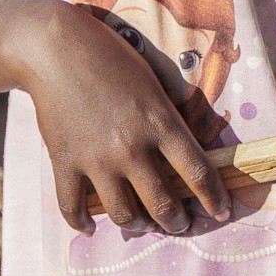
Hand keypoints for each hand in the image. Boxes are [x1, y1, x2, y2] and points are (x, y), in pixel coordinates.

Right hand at [17, 2, 232, 235]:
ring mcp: (96, 159)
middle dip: (177, 222)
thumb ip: (171, 116)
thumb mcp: (155, 82)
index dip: (213, 199)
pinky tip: (93, 227)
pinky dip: (83, 224)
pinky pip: (73, 208)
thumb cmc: (112, 59)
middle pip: (163, 204)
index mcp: (161, 123)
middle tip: (180, 225)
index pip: (198, 173)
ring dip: (139, 225)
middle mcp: (132, 147)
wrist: (55, 49)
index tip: (220, 212)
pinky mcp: (64, 162)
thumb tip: (187, 149)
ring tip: (143, 224)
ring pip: (124, 214)